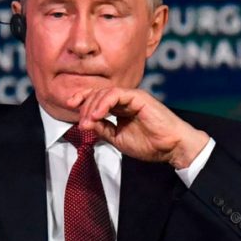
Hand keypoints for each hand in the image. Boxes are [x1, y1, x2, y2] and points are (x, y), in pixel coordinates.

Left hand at [67, 87, 209, 168]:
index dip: (82, 99)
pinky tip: (98, 115)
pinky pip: (117, 94)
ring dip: (92, 106)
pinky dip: (104, 103)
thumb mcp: (117, 139)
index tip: (70, 105)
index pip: (97, 98)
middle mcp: (125, 100)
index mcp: (120, 108)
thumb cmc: (149, 144)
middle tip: (82, 122)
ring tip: (88, 121)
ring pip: (105, 92)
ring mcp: (132, 97)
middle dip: (84, 106)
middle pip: (97, 93)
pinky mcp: (139, 97)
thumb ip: (102, 129)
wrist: (170, 148)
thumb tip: (86, 122)